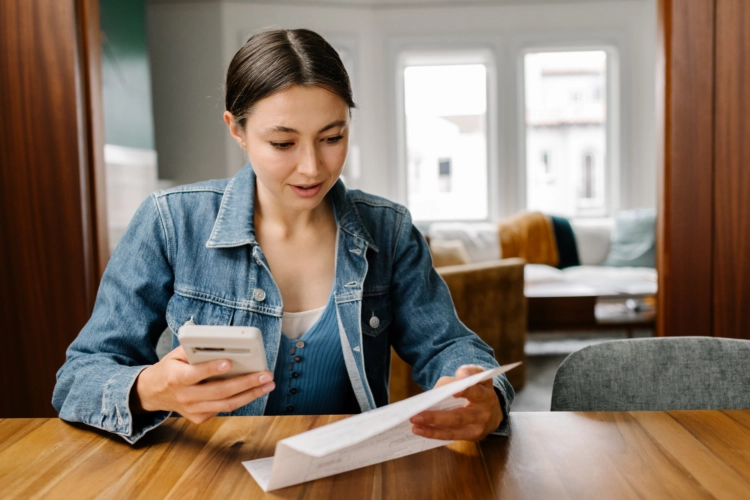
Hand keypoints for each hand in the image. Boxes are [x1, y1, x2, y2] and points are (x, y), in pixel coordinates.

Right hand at [131, 346, 274, 423]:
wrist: (153, 393)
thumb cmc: (170, 369)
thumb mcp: (175, 354)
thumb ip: (194, 349)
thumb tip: (219, 343)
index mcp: (176, 378)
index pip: (195, 374)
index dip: (212, 369)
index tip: (229, 362)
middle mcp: (185, 396)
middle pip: (219, 391)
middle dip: (245, 383)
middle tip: (264, 375)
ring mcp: (193, 410)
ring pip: (226, 404)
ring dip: (251, 394)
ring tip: (267, 384)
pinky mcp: (199, 417)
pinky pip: (224, 409)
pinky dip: (241, 399)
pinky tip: (255, 390)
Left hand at [409, 365, 501, 441]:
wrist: (493, 410)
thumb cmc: (478, 388)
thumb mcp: (475, 376)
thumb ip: (461, 375)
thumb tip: (440, 389)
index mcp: (486, 394)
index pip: (476, 392)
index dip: (466, 390)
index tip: (455, 388)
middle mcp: (484, 413)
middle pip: (460, 416)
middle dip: (437, 416)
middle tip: (416, 414)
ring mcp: (478, 427)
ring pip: (453, 429)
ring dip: (432, 428)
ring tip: (414, 424)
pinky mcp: (471, 436)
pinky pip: (451, 436)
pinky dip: (434, 433)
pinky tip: (420, 430)